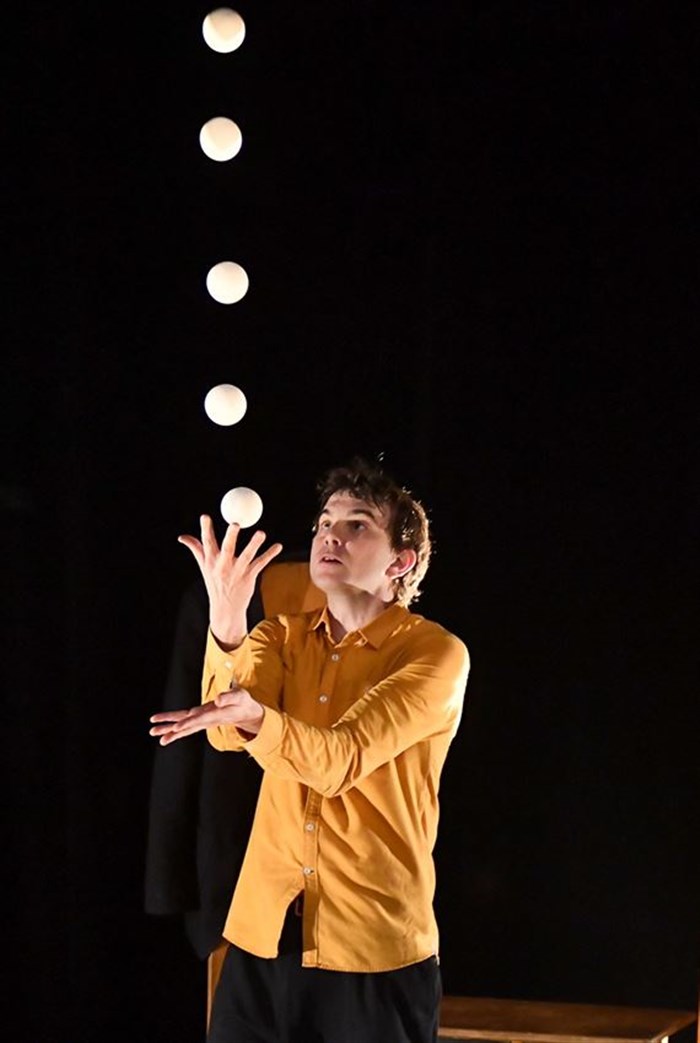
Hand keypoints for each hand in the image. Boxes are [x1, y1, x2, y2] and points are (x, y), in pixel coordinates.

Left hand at [149, 685, 264, 744]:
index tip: (176, 727)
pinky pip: (186, 724)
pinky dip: (175, 728)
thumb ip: (230, 696)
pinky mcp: (201, 719)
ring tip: (153, 732)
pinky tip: (165, 732)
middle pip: (186, 725)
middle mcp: (206, 720)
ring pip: (184, 726)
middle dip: (171, 729)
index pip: (199, 719)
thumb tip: (218, 700)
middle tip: (155, 731)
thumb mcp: (240, 696)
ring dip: (168, 729)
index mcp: (215, 714)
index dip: (188, 723)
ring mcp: (203, 720)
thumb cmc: (242, 702)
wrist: (245, 712)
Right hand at [178, 515, 281, 646]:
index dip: (206, 529)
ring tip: (261, 533)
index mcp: (211, 561)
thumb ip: (196, 549)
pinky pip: (261, 563)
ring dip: (254, 544)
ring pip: (247, 555)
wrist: (226, 609)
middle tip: (235, 523)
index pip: (207, 543)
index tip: (205, 517)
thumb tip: (182, 537)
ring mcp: (237, 571)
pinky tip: (278, 546)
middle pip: (227, 548)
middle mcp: (223, 566)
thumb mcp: (204, 567)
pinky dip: (270, 554)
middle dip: (231, 536)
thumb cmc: (215, 583)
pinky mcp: (249, 577)